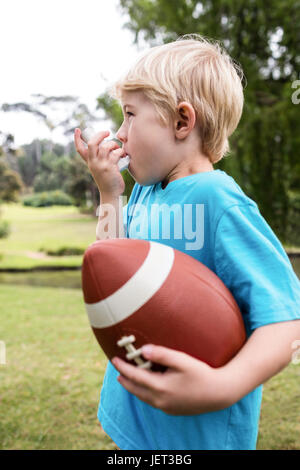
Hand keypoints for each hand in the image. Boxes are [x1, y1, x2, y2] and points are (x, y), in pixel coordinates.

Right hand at [74, 128, 125, 197]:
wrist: (110, 193)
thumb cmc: (107, 179)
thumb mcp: (99, 168)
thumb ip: (100, 158)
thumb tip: (106, 144)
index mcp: (89, 162)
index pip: (80, 149)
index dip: (77, 138)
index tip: (77, 130)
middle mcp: (93, 163)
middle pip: (92, 143)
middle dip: (100, 135)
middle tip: (107, 132)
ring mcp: (101, 165)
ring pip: (105, 147)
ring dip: (113, 144)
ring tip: (117, 148)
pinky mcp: (110, 168)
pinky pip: (116, 154)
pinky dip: (120, 152)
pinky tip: (123, 154)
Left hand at [111, 345, 230, 415]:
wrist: (219, 394)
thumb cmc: (201, 374)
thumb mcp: (182, 360)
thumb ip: (162, 354)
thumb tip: (143, 350)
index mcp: (160, 387)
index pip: (135, 376)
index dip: (123, 367)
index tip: (114, 359)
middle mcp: (160, 400)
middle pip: (135, 389)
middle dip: (125, 379)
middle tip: (117, 370)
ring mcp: (166, 407)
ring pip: (143, 397)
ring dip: (133, 387)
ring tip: (127, 379)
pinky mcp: (172, 410)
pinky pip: (152, 401)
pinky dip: (144, 393)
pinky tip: (146, 388)